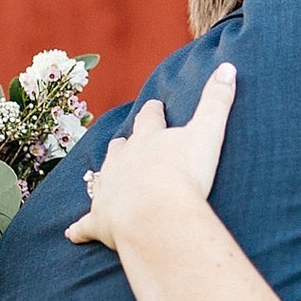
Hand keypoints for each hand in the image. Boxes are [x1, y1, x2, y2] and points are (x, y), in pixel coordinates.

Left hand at [65, 63, 236, 252]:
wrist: (155, 216)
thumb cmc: (184, 175)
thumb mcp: (208, 133)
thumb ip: (217, 100)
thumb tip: (228, 66)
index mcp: (148, 139)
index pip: (149, 118)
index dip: (153, 112)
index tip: (154, 106)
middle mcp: (123, 160)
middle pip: (121, 146)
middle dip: (125, 143)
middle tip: (130, 142)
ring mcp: (108, 189)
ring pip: (102, 177)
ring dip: (105, 176)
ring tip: (106, 176)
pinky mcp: (99, 220)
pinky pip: (85, 225)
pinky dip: (79, 229)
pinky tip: (72, 234)